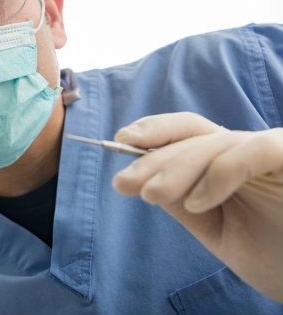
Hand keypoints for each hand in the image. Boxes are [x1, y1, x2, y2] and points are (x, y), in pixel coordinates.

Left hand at [112, 112, 282, 302]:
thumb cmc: (276, 254)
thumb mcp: (216, 229)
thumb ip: (182, 203)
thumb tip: (140, 179)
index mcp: (227, 160)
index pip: (185, 132)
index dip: (152, 132)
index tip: (119, 143)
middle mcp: (248, 149)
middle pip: (192, 137)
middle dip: (152, 160)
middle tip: (124, 184)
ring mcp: (272, 150)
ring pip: (215, 144)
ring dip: (177, 169)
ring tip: (151, 196)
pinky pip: (255, 151)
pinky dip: (221, 173)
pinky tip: (197, 202)